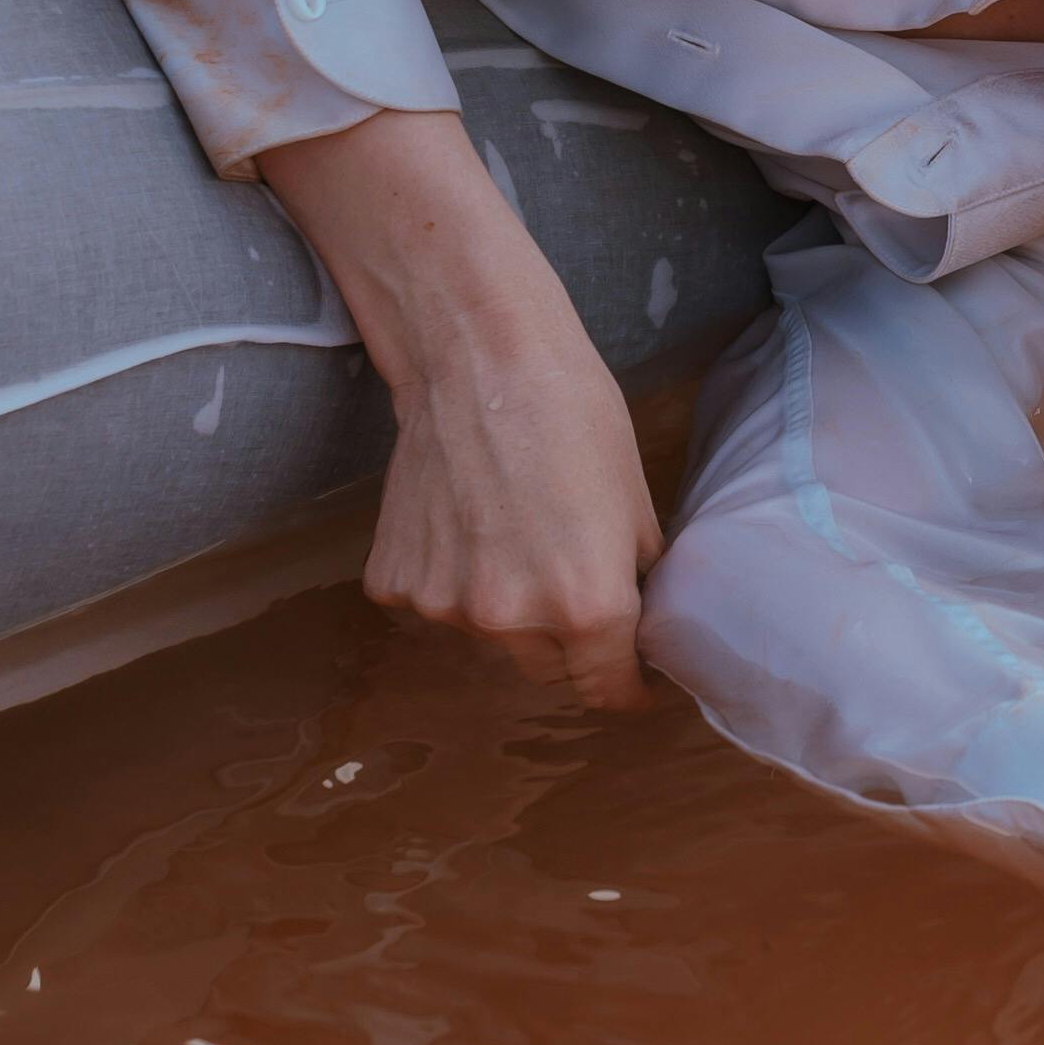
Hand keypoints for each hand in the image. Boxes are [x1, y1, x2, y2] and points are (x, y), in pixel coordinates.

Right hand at [260, 111, 664, 712]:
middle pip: (547, 667)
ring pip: (487, 634)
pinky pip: (435, 601)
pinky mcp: (395, 585)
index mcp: (588, 607)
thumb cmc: (574, 412)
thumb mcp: (637, 497)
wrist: (478, 355)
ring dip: (505, 604)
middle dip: (568, 639)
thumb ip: (639, 575)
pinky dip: (450, 575)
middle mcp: (512, 623)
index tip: (634, 682)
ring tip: (511, 524)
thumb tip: (648, 617)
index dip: (627, 687)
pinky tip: (462, 513)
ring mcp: (445, 608)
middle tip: (570, 572)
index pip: (608, 689)